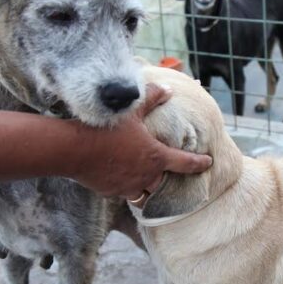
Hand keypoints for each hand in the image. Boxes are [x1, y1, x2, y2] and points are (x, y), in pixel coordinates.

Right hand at [68, 83, 211, 197]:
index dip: (199, 162)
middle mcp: (146, 176)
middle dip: (167, 181)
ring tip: (145, 183)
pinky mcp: (111, 192)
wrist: (74, 149)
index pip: (185, 163)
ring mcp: (128, 186)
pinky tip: (120, 179)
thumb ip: (152, 98)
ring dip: (147, 189)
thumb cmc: (106, 128)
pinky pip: (123, 192)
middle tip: (169, 176)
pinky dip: (125, 187)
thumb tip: (168, 89)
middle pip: (164, 185)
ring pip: (144, 194)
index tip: (208, 163)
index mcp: (156, 157)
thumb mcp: (132, 110)